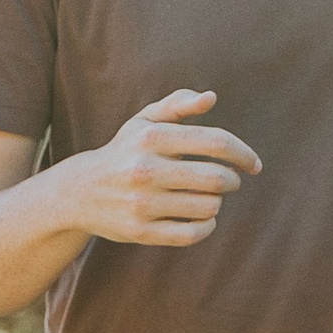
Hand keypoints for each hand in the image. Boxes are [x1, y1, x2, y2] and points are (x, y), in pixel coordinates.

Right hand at [60, 89, 261, 248]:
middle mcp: (145, 169)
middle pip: (217, 178)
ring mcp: (142, 203)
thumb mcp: (143, 122)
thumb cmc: (123, 152)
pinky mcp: (140, 231)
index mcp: (151, 137)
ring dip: (217, 203)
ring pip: (208, 207)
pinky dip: (206, 227)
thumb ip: (177, 105)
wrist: (78, 192)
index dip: (243, 154)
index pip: (216, 142)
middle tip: (229, 182)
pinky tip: (203, 219)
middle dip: (232, 181)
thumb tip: (211, 98)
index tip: (254, 164)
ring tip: (208, 197)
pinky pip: (192, 234)